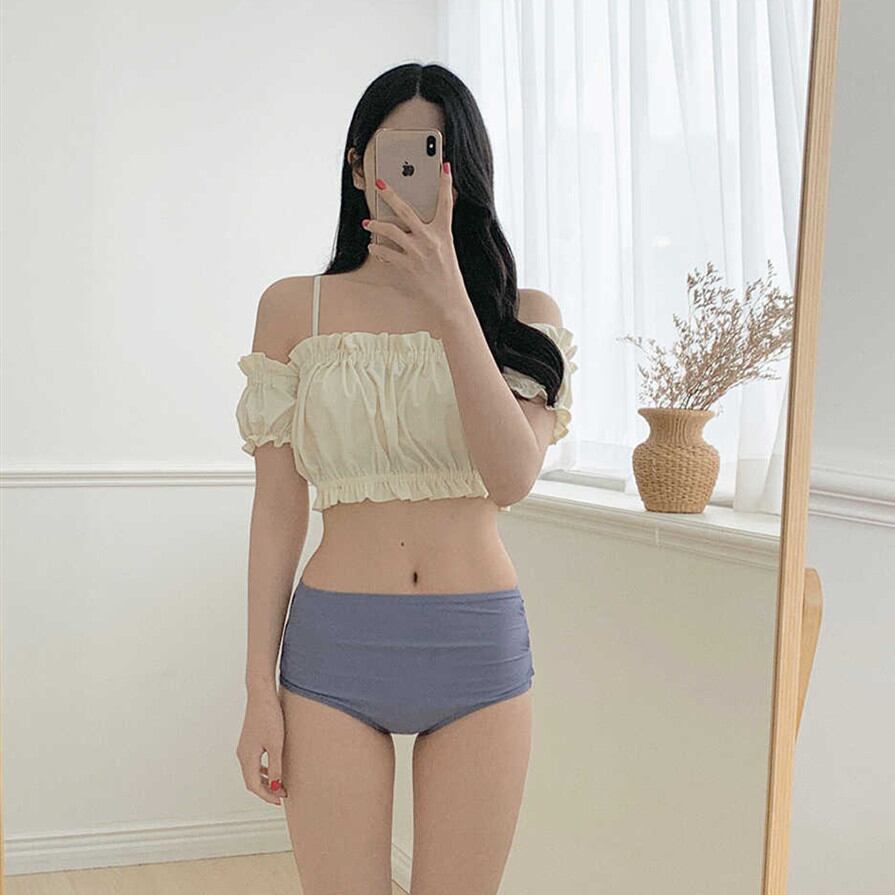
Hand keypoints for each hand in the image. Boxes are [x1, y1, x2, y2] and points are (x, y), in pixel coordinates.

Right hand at [235, 688, 287, 805]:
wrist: (261, 694)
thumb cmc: (269, 716)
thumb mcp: (276, 745)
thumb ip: (276, 767)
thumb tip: (276, 787)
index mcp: (247, 757)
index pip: (254, 786)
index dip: (267, 796)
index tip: (280, 800)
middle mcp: (242, 754)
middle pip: (251, 780)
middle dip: (266, 790)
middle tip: (282, 795)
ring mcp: (244, 747)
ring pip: (252, 771)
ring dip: (264, 780)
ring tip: (279, 784)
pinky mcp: (249, 740)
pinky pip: (254, 762)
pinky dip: (263, 770)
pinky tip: (273, 768)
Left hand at [364, 161, 469, 321]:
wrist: (448, 299)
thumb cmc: (446, 273)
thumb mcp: (446, 248)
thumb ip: (433, 232)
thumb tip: (412, 220)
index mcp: (443, 233)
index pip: (447, 203)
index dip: (446, 183)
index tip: (444, 165)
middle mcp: (430, 240)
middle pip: (406, 211)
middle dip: (390, 195)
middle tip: (378, 184)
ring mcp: (417, 253)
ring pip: (389, 231)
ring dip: (375, 226)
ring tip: (368, 223)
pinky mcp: (406, 267)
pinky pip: (385, 253)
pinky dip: (377, 250)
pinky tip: (374, 248)